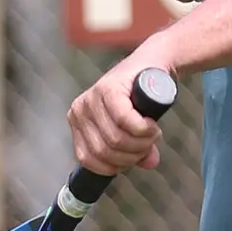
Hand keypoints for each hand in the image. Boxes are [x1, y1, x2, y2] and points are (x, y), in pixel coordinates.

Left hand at [67, 55, 165, 175]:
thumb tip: (149, 163)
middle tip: (148, 144)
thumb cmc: (140, 97)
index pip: (88, 159)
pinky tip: (151, 125)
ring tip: (152, 133)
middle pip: (104, 151)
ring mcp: (92, 98)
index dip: (114, 166)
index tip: (133, 159)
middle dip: (132, 154)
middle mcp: (80, 111)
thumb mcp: (133, 129)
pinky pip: (125, 121)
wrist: (153, 64)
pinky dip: (143, 129)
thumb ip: (137, 150)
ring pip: (115, 139)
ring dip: (141, 143)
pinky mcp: (108, 89)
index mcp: (78, 124)